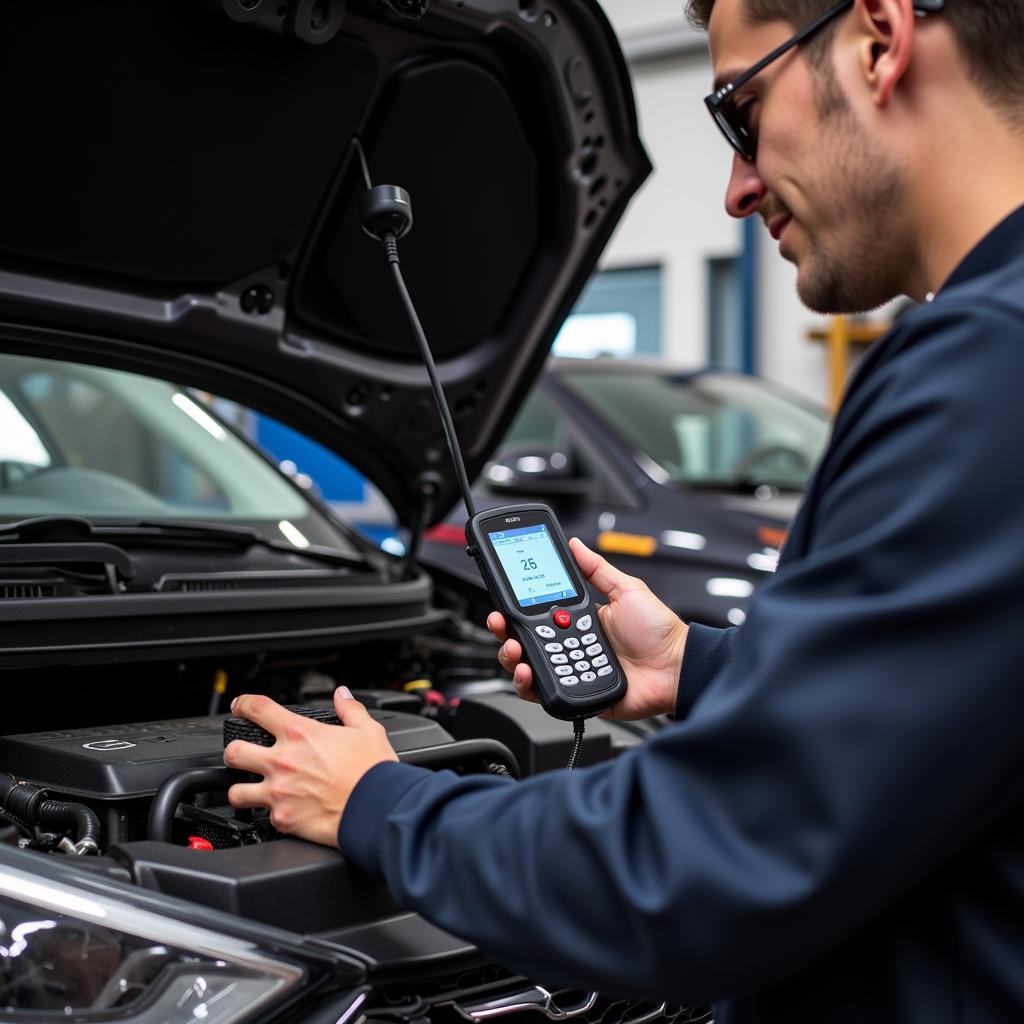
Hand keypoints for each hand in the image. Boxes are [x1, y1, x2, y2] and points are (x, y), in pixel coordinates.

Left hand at [224, 687, 397, 847]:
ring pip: (236, 791)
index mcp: (301, 734)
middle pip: (234, 751)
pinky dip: (272, 813)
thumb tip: (342, 695)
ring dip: (241, 789)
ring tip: (249, 790)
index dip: (243, 704)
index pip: (258, 709)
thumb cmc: (372, 772)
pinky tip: (282, 811)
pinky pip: (264, 816)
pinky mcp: (283, 819)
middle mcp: (283, 761)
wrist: (376, 808)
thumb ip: (350, 710)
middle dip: (234, 750)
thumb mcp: (368, 730)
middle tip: (242, 753)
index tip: (240, 706)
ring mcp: (279, 792)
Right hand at [488, 538, 687, 720]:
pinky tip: (529, 674)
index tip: (504, 603)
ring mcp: (572, 671)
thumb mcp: (626, 590)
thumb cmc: (658, 631)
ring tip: (515, 650)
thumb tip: (574, 544)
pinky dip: (531, 687)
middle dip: (507, 634)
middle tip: (502, 625)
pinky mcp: (577, 695)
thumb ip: (597, 569)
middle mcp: (571, 646)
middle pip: (525, 643)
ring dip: (514, 659)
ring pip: (529, 669)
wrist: (677, 667)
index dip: (516, 612)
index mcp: (579, 620)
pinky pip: (545, 694)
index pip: (537, 615)